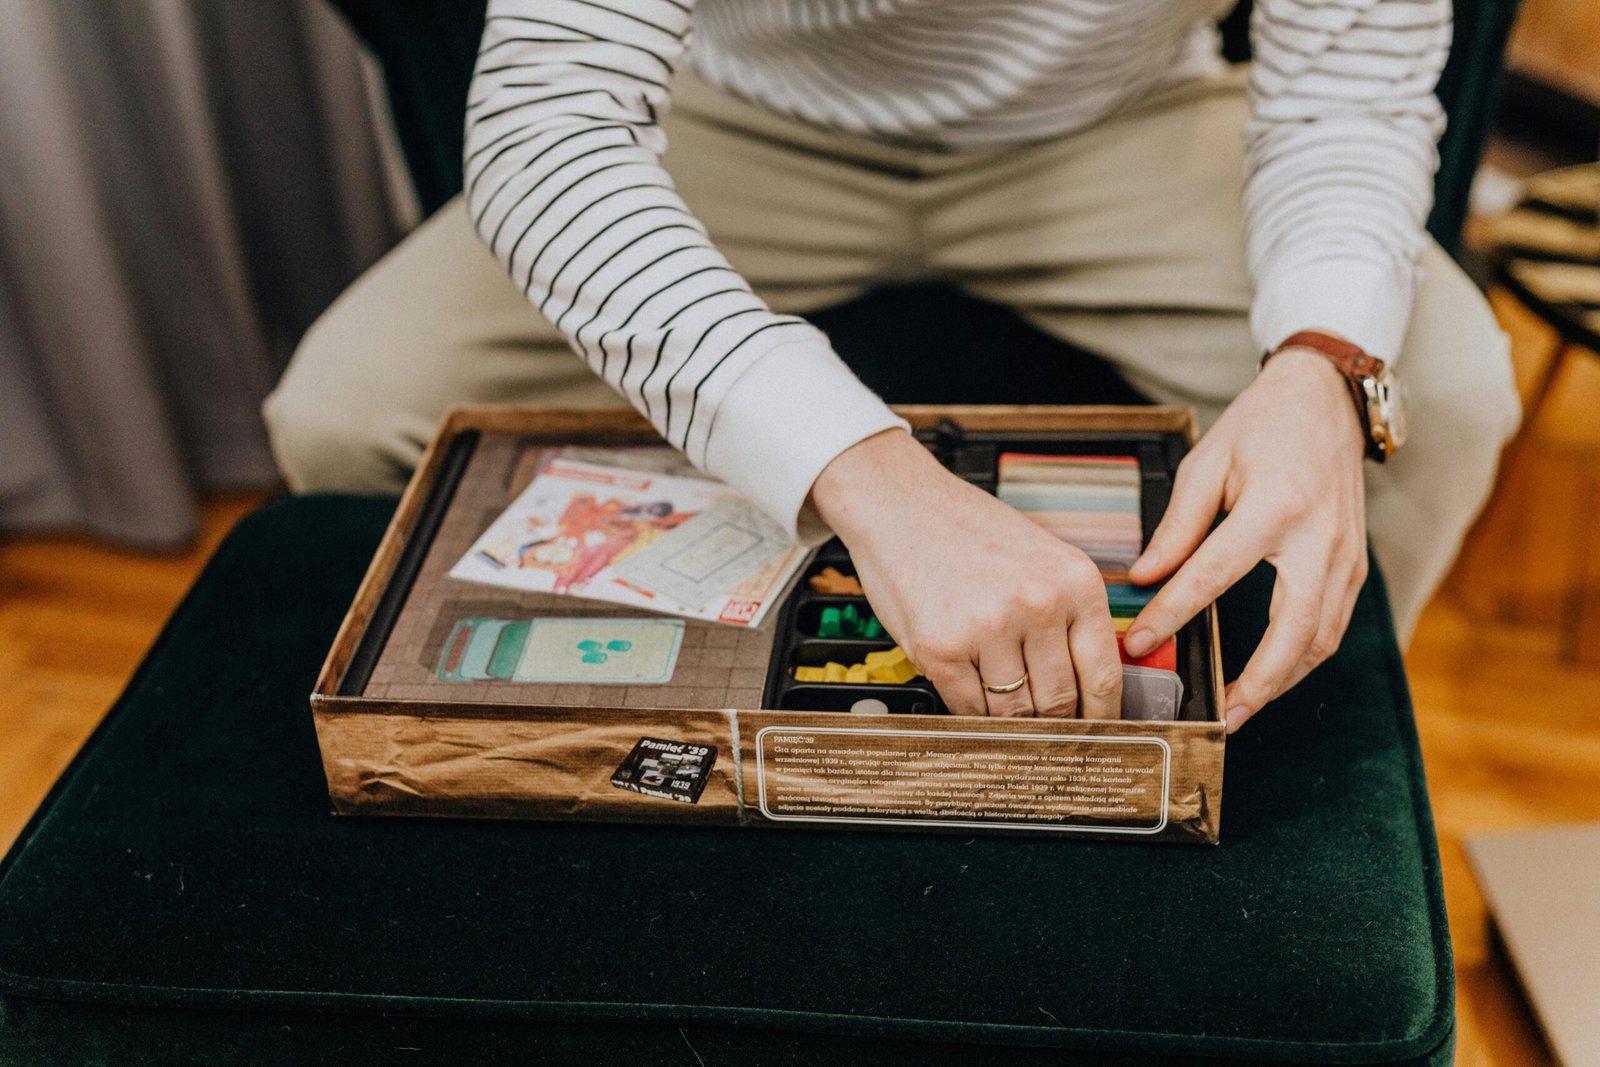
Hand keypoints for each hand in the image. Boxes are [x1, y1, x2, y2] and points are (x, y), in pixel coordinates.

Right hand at [809, 429, 1121, 717]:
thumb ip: (1070, 617)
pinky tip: (967, 693)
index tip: (1093, 735)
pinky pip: (968, 709)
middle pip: (1059, 702)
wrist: (899, 504)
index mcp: (1076, 582)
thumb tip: (1088, 688)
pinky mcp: (940, 649)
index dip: (1100, 718)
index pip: (1103, 675)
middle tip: (1044, 733)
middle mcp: (1038, 605)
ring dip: (1008, 720)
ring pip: (1014, 713)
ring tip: (996, 702)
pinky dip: (970, 714)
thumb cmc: (969, 532)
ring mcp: (988, 628)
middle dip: (1052, 725)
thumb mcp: (1043, 561)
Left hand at [1122, 347, 1367, 732]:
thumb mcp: (1208, 462)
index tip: (1138, 641)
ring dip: (1283, 682)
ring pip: (1322, 639)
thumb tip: (1144, 579)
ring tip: (1240, 710)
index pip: (1214, 574)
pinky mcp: (1355, 567)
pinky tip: (1270, 679)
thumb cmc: (1262, 426)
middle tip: (1221, 715)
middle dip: (1258, 681)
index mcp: (1276, 506)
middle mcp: (1320, 539)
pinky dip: (1302, 660)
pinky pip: (1333, 627)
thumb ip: (1177, 526)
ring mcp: (1346, 557)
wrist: (1326, 401)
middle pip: (1294, 629)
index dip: (1173, 612)